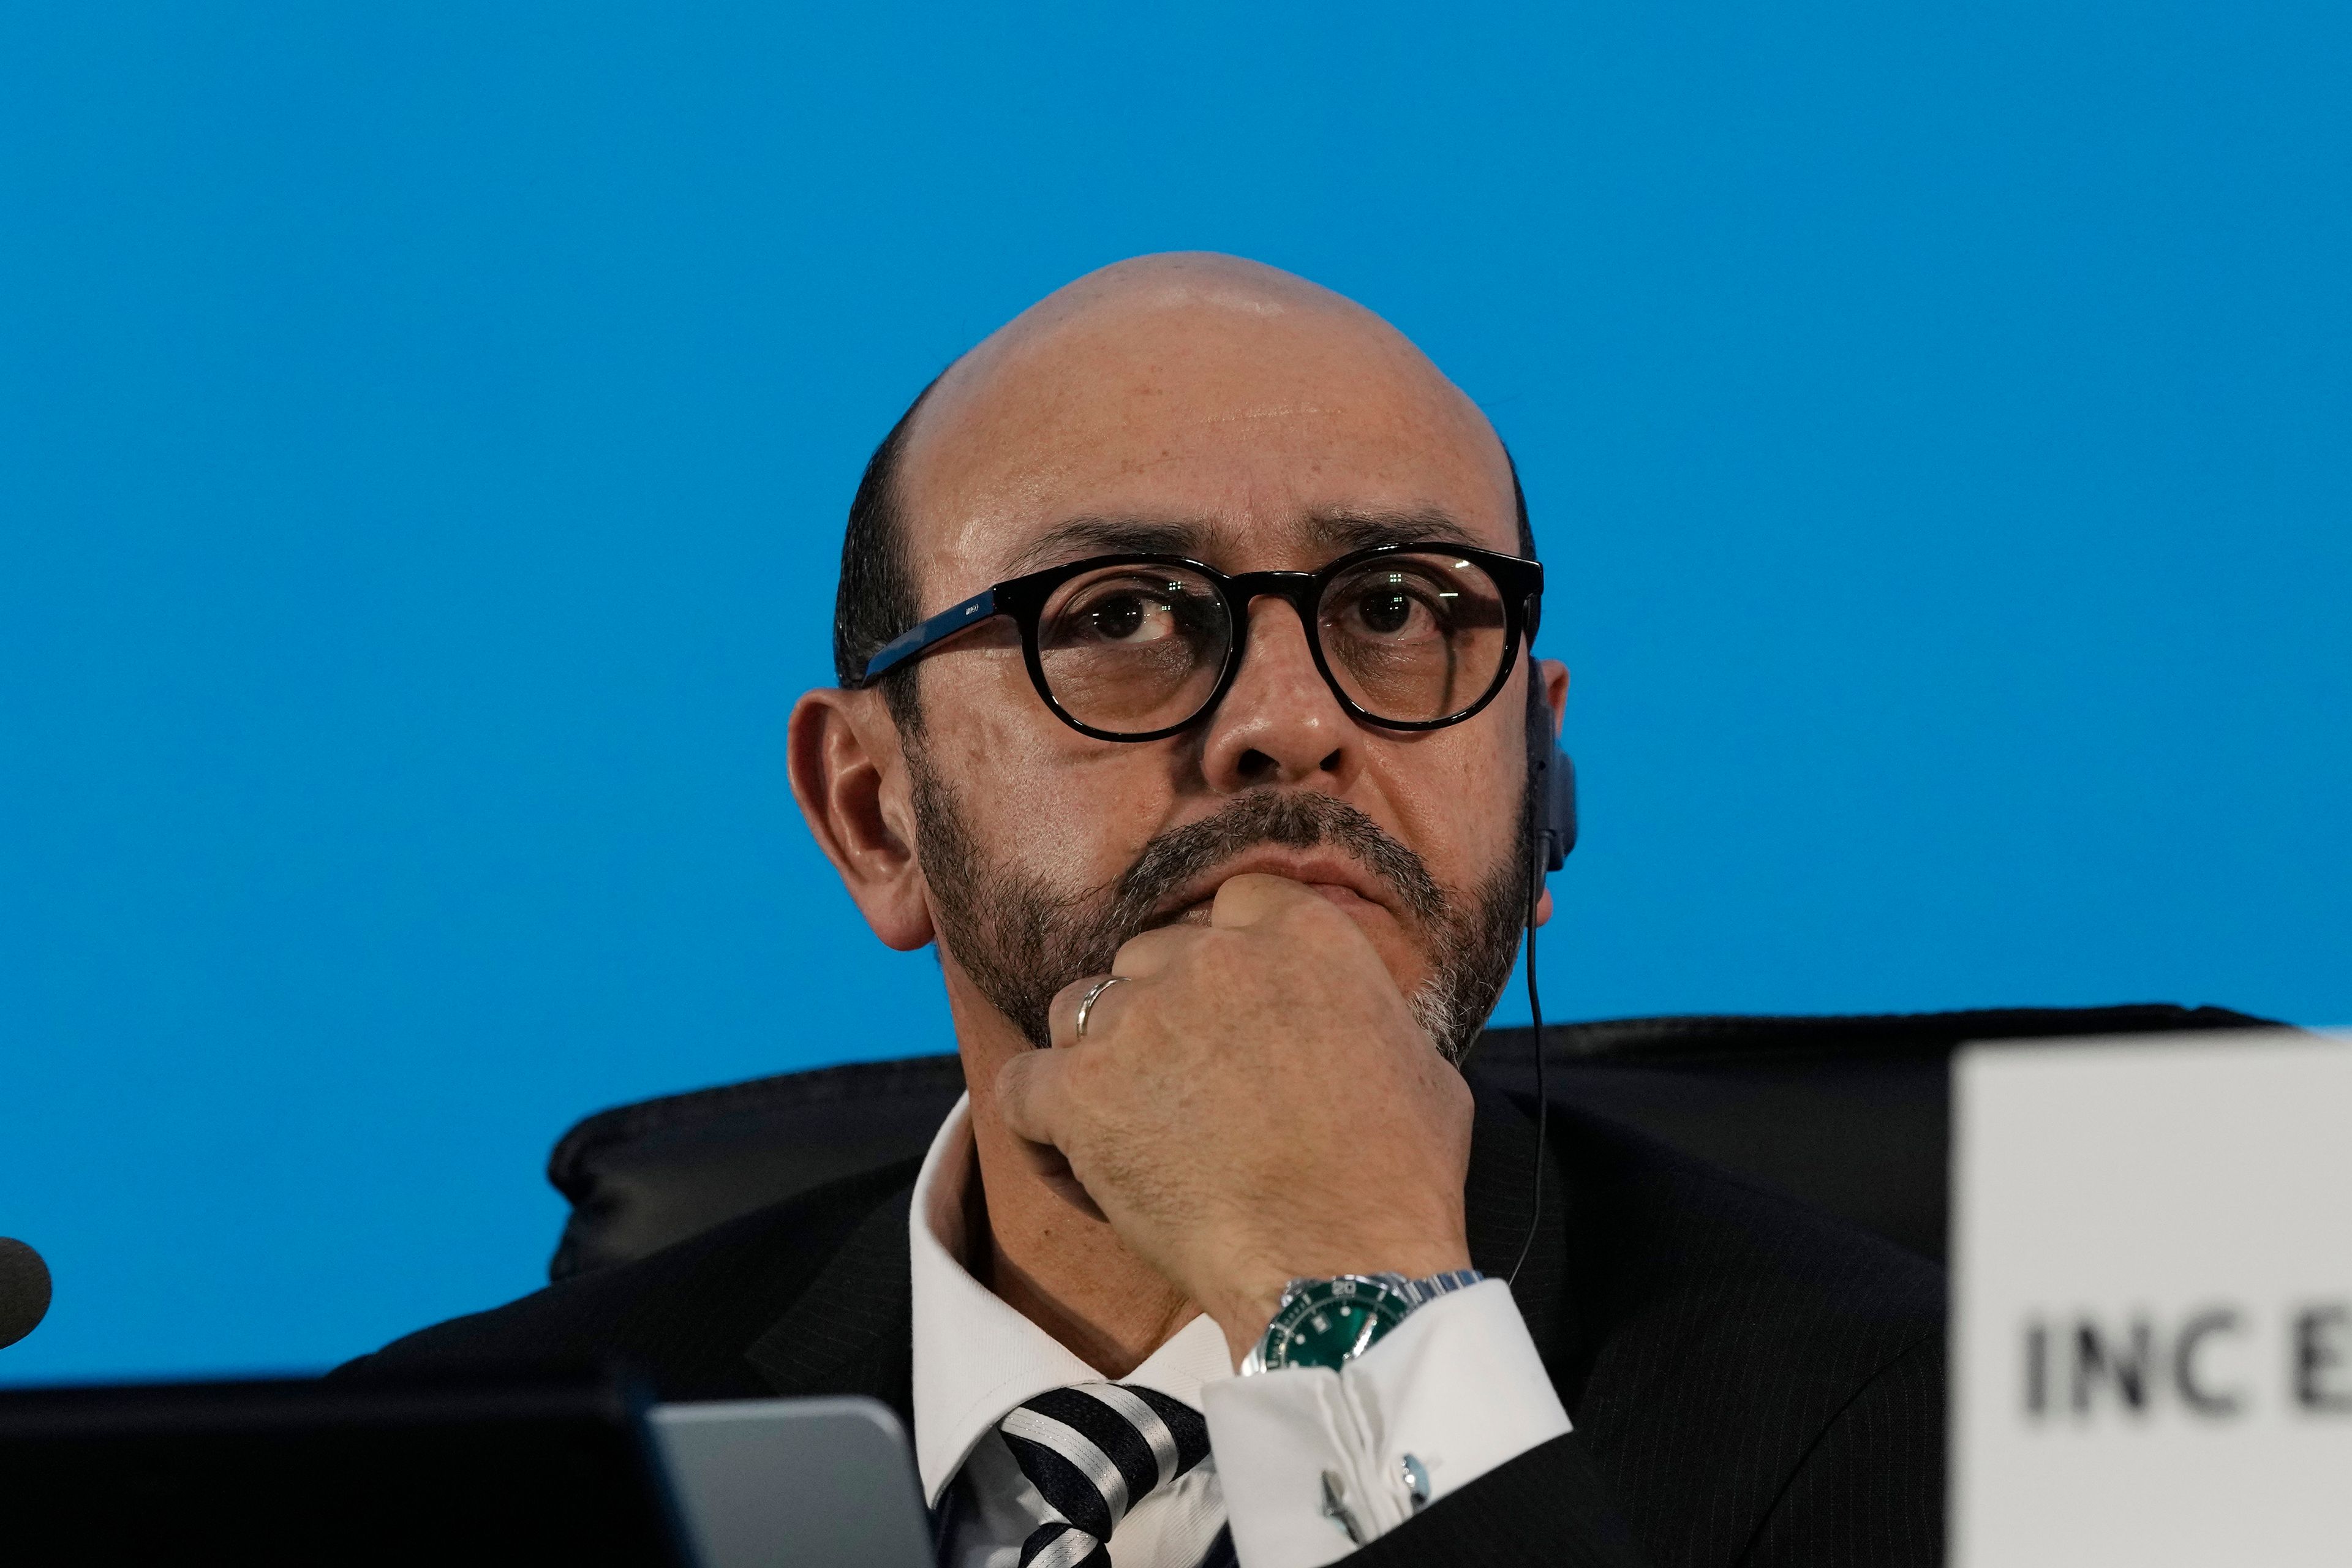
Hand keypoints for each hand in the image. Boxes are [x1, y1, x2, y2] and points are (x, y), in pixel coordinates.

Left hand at [996, 873, 1475, 1366]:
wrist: (1344, 1269)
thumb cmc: (1397, 1183)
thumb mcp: (1425, 1068)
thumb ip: (1369, 1017)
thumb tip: (1356, 1025)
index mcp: (1302, 934)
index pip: (1232, 905)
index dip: (1222, 961)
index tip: (1230, 1014)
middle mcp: (1212, 957)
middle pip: (1149, 956)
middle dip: (1161, 1013)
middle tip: (1187, 1089)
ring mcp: (1138, 1019)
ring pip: (1079, 1008)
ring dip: (1098, 1057)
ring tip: (1131, 1129)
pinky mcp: (1079, 1090)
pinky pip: (1022, 1085)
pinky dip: (1039, 1123)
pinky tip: (1076, 1162)